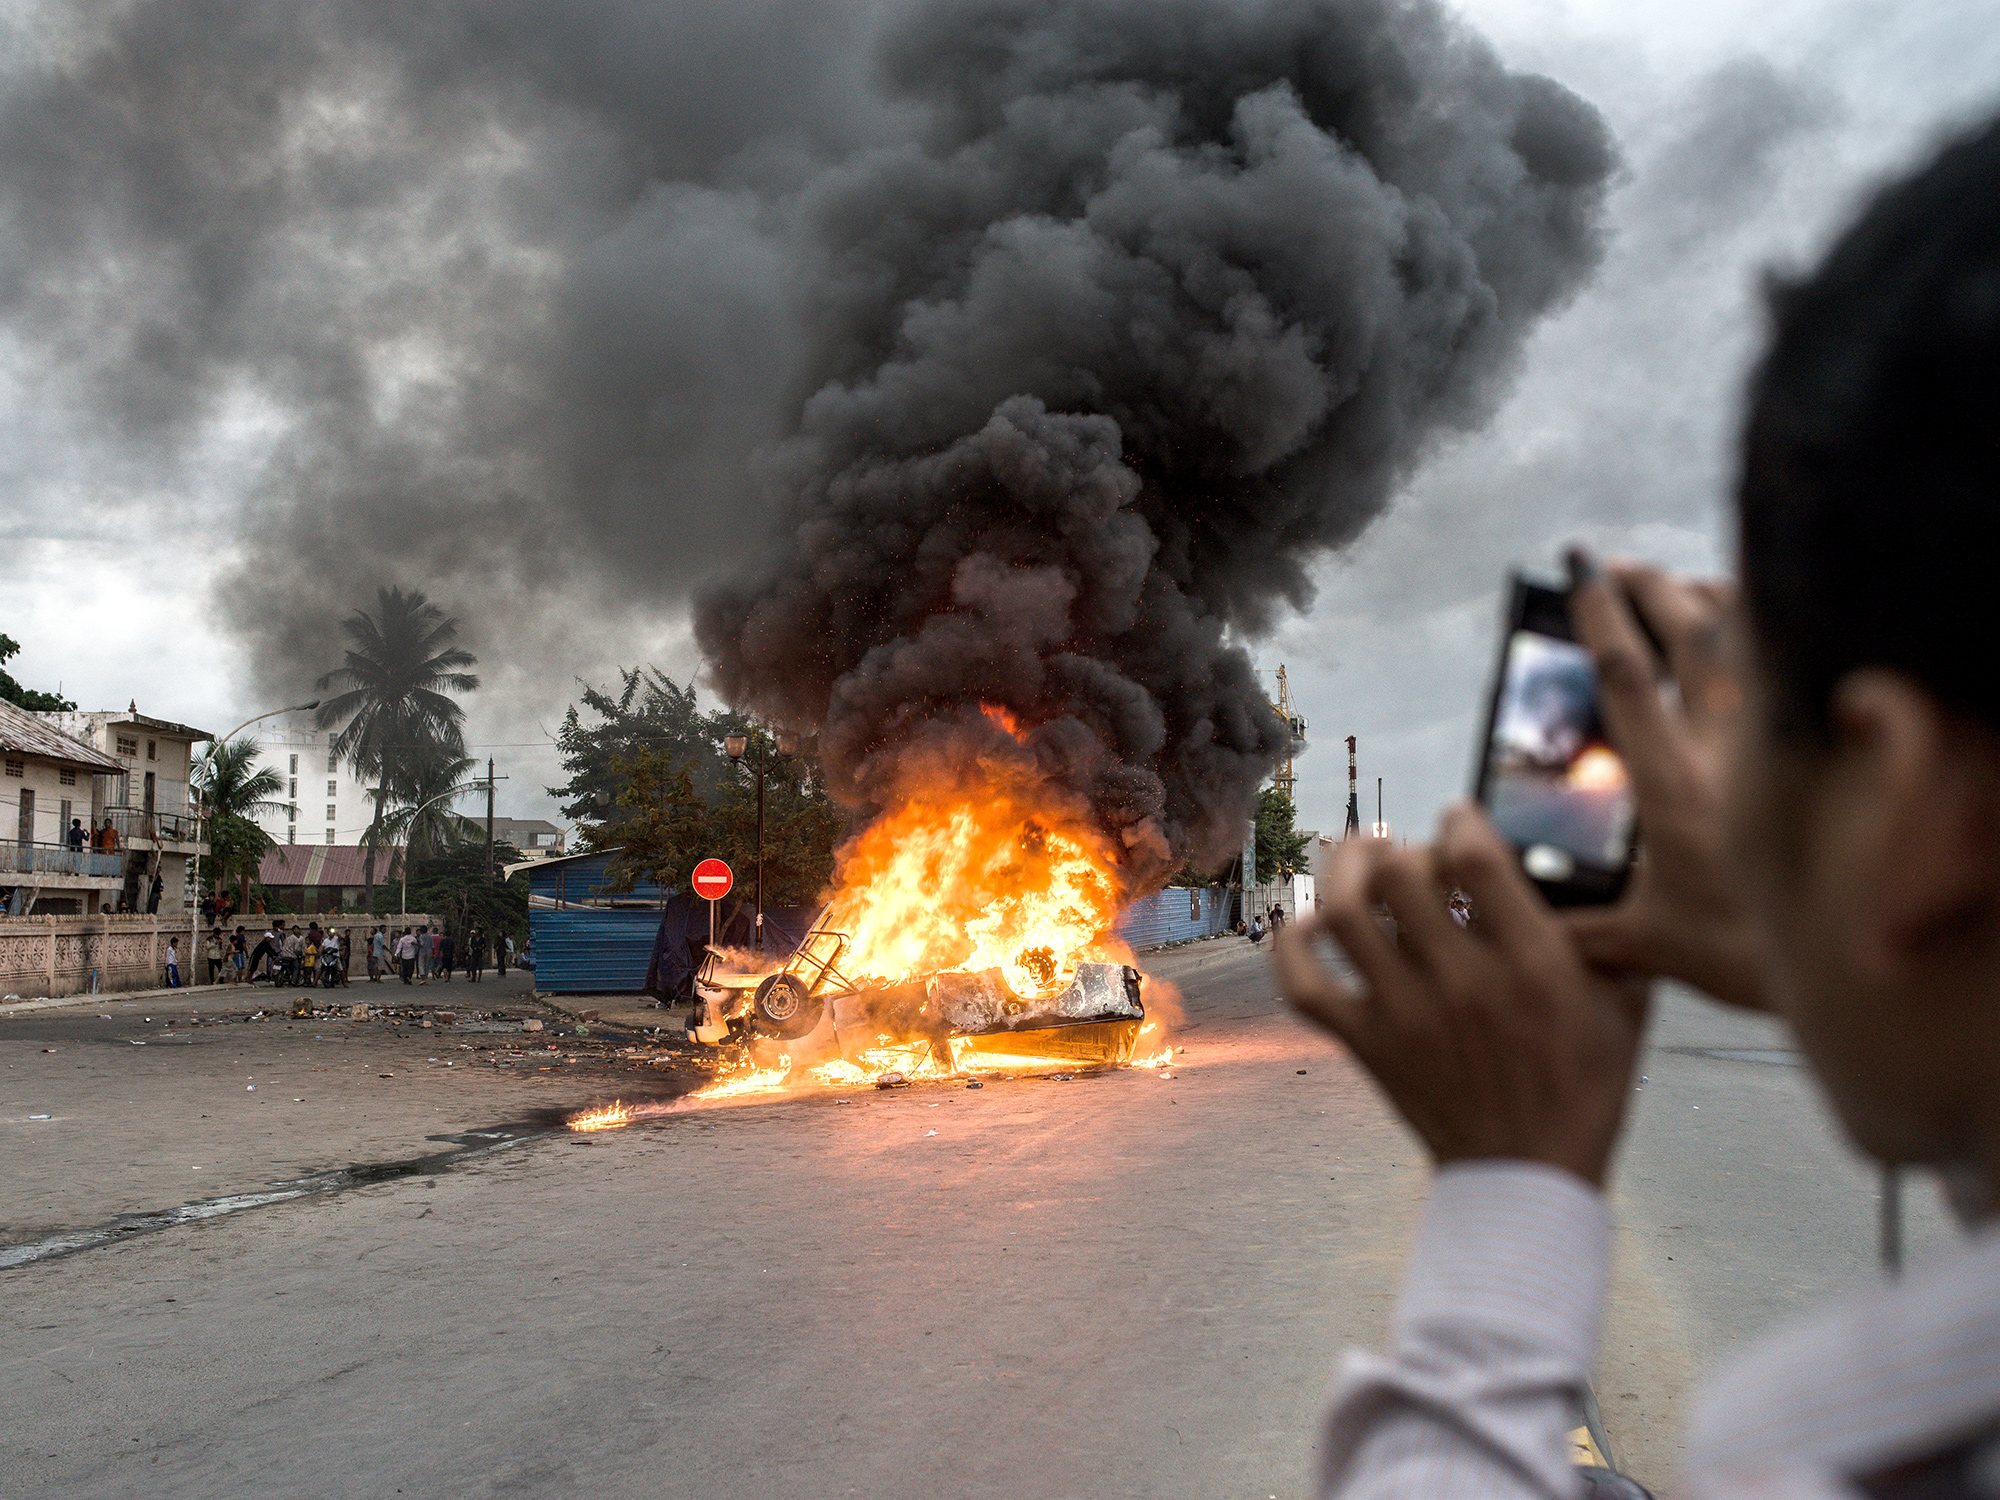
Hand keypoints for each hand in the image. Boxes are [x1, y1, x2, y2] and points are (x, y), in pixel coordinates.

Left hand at [1275, 807, 1648, 1187]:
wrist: (1529, 1175)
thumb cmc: (1585, 1083)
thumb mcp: (1625, 1001)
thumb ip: (1609, 930)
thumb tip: (1595, 862)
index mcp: (1532, 966)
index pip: (1474, 858)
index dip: (1459, 819)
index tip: (1460, 818)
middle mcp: (1463, 984)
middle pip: (1401, 874)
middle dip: (1402, 844)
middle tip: (1410, 851)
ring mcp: (1405, 1016)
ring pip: (1344, 913)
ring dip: (1344, 871)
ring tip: (1358, 858)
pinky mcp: (1366, 1045)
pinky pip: (1302, 983)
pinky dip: (1293, 943)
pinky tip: (1313, 924)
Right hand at [1565, 555, 1765, 1008]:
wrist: (1834, 963)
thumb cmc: (1740, 954)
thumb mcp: (1646, 943)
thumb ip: (1578, 927)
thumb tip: (1520, 915)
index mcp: (1675, 789)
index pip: (1630, 678)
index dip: (1600, 618)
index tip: (1579, 574)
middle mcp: (1727, 753)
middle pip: (1691, 636)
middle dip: (1649, 589)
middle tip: (1615, 567)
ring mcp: (1774, 747)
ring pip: (1746, 643)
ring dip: (1703, 601)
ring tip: (1670, 584)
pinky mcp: (1808, 752)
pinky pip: (1784, 668)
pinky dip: (1758, 635)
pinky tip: (1739, 629)